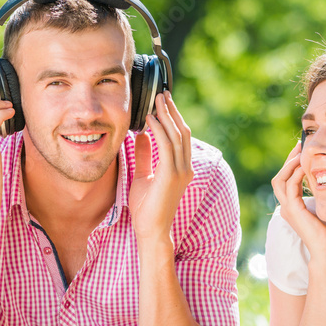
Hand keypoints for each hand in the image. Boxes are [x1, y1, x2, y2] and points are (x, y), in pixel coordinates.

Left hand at [129, 92, 194, 244]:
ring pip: (177, 136)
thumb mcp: (143, 175)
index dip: (173, 117)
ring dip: (166, 116)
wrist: (150, 231)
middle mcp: (185, 168)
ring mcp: (181, 172)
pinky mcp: (171, 176)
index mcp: (181, 168)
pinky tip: (150, 120)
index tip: (163, 103)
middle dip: (172, 111)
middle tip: (162, 94)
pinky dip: (158, 130)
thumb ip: (145, 155)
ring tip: (157, 101)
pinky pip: (166, 146)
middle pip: (182, 131)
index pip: (180, 136)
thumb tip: (140, 135)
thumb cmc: (146, 208)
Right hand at [271, 141, 325, 261]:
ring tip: (301, 154)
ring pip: (280, 179)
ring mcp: (287, 208)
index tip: (302, 151)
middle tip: (300, 145)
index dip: (292, 164)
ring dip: (290, 165)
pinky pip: (290, 186)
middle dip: (289, 159)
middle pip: (279, 176)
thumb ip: (324, 195)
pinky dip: (296, 174)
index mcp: (292, 206)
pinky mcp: (292, 210)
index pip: (286, 180)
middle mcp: (286, 206)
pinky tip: (307, 167)